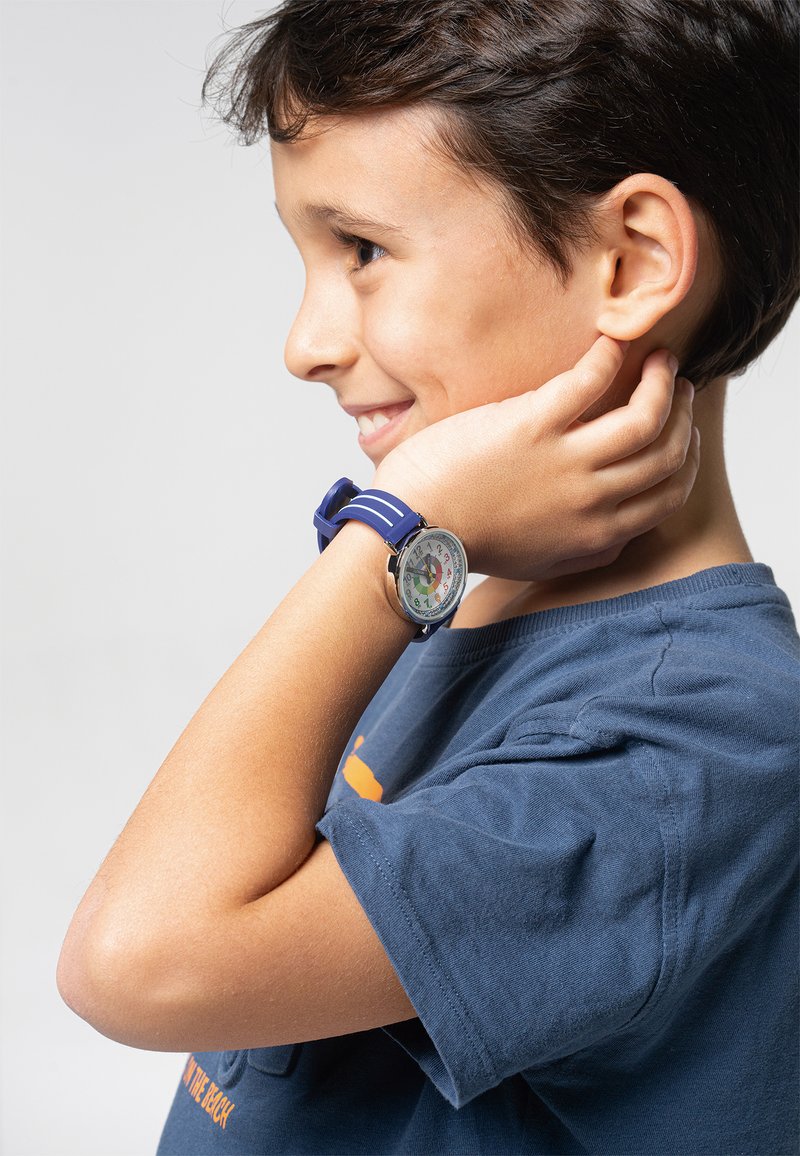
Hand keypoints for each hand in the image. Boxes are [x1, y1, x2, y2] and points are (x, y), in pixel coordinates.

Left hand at [372, 337, 698, 580]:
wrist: (414, 532)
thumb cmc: (467, 543)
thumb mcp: (540, 563)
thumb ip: (585, 550)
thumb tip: (618, 536)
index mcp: (597, 533)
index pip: (670, 494)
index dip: (685, 457)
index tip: (681, 432)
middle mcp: (592, 499)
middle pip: (667, 452)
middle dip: (682, 414)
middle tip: (676, 385)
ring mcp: (565, 461)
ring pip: (646, 416)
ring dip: (661, 381)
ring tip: (658, 358)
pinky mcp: (532, 425)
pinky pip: (590, 381)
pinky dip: (608, 355)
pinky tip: (609, 340)